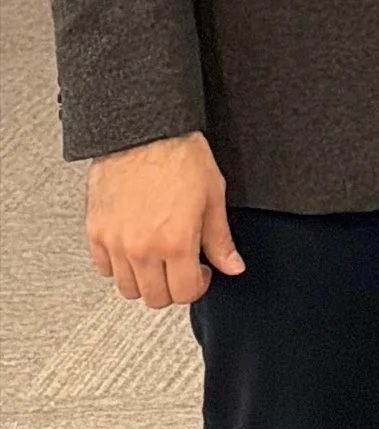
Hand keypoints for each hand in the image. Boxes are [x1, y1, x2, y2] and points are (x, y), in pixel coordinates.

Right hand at [87, 133, 243, 307]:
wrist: (143, 130)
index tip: (201, 272)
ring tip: (158, 257)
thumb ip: (221, 239)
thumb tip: (233, 266)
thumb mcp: (213, 196)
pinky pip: (104, 269)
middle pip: (155, 298)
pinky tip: (134, 248)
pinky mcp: (96, 232)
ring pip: (128, 289)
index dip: (199, 286)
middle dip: (173, 287)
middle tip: (181, 267)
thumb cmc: (179, 155)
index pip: (186, 293)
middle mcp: (143, 248)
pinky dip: (119, 266)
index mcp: (176, 241)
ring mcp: (116, 243)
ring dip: (145, 280)